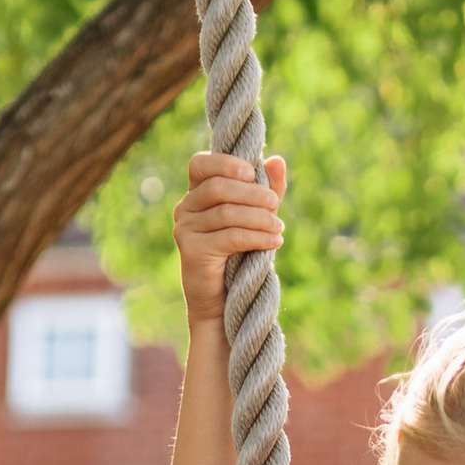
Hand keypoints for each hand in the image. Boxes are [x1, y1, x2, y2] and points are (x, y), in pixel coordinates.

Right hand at [173, 147, 285, 326]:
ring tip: (279, 228)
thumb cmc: (240, 257)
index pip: (200, 163)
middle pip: (218, 187)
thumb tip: (277, 160)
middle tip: (276, 205)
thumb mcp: (257, 217)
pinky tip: (275, 242)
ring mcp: (184, 229)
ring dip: (259, 218)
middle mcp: (185, 208)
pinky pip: (230, 236)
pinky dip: (256, 237)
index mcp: (196, 194)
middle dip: (252, 193)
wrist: (224, 304)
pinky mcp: (192, 250)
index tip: (252, 173)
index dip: (225, 163)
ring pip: (226, 212)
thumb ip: (267, 189)